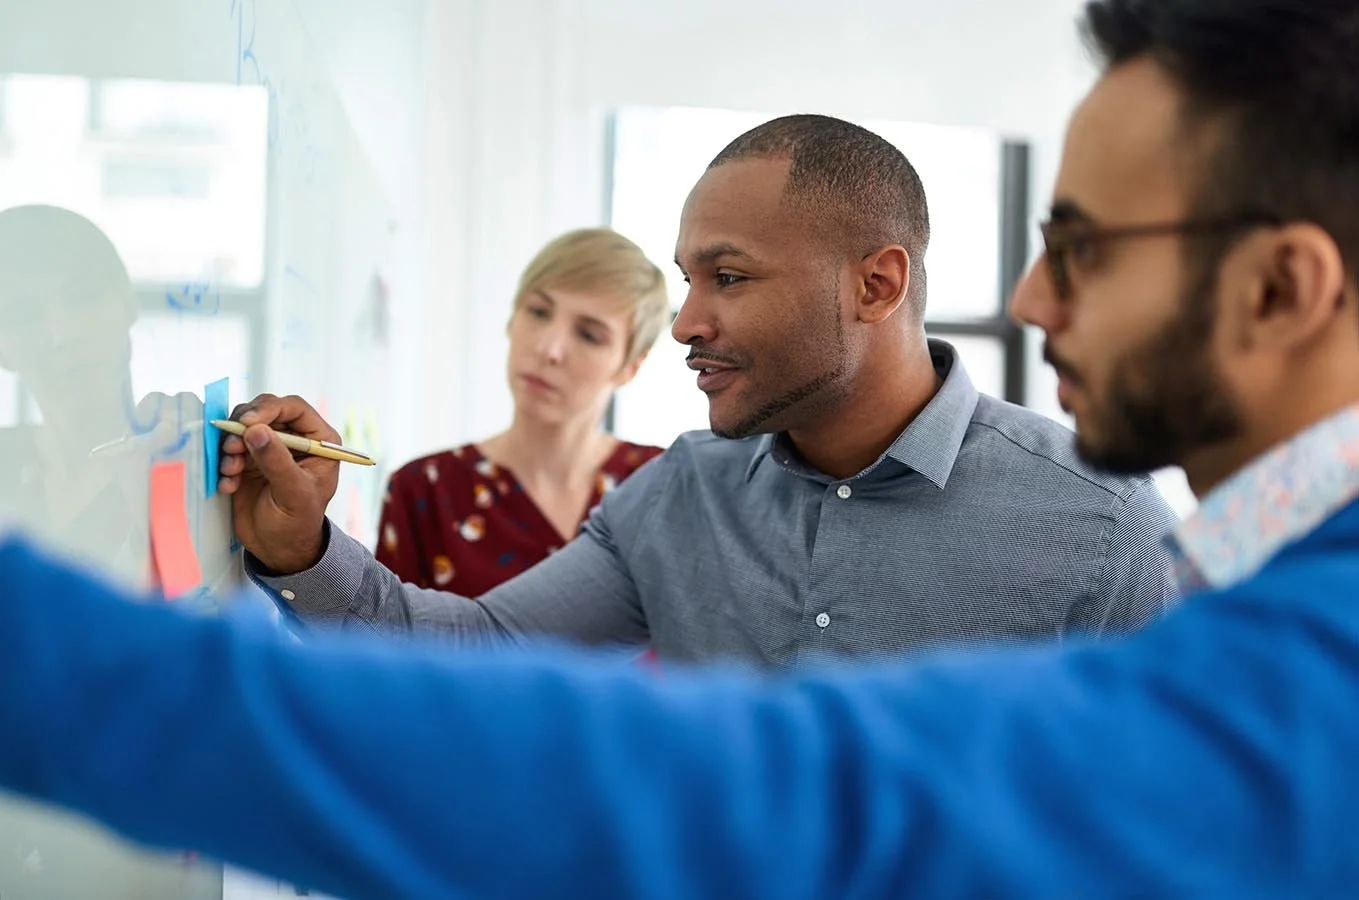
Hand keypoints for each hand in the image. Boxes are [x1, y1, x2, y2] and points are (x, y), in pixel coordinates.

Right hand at [217, 393, 339, 573]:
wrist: (278, 547)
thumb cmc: (298, 522)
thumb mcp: (293, 493)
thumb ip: (277, 461)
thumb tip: (256, 431)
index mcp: (319, 440)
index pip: (293, 407)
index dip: (269, 409)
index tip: (248, 423)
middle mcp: (294, 438)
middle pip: (264, 410)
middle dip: (244, 425)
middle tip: (232, 447)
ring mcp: (269, 447)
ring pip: (243, 426)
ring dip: (231, 445)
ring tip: (232, 471)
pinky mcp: (247, 459)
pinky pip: (229, 447)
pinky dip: (224, 463)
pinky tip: (229, 485)